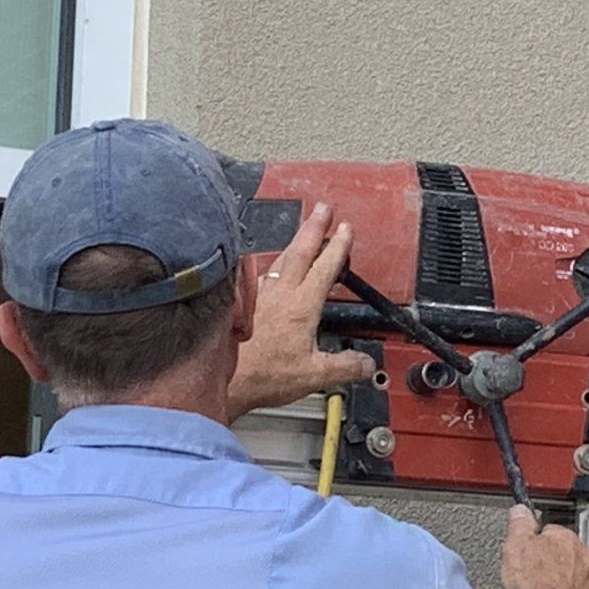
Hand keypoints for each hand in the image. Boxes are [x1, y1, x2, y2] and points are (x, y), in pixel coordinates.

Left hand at [227, 203, 375, 421]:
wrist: (222, 379)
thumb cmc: (262, 375)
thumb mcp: (314, 375)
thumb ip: (345, 366)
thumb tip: (367, 364)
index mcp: (301, 306)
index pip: (324, 268)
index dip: (337, 247)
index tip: (345, 229)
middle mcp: (279, 294)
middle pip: (300, 251)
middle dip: (314, 227)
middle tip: (323, 209)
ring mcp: (258, 295)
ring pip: (280, 260)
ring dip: (294, 242)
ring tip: (304, 229)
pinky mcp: (242, 302)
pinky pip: (261, 274)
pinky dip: (272, 263)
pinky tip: (271, 266)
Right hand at [499, 506, 588, 588]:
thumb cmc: (534, 588)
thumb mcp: (515, 546)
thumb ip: (519, 524)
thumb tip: (520, 512)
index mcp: (567, 539)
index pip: (553, 533)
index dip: (538, 544)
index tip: (531, 553)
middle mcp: (586, 558)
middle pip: (570, 554)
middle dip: (556, 563)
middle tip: (538, 577)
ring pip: (583, 576)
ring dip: (570, 582)